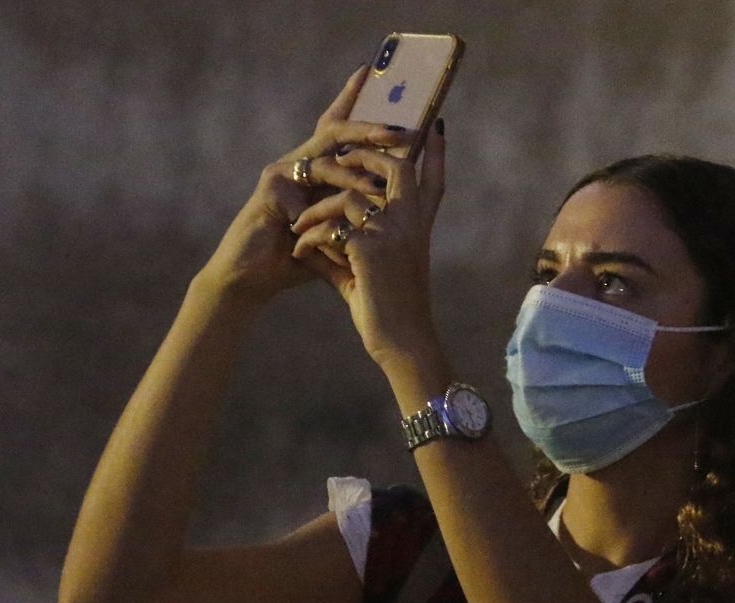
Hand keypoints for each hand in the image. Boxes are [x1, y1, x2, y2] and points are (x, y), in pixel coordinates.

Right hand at [191, 66, 407, 305]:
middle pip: (335, 134)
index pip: (337, 128)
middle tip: (397, 131)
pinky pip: (300, 195)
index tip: (368, 70)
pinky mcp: (268, 193)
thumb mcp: (335, 228)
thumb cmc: (296, 255)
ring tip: (377, 187)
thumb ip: (357, 208)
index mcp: (316, 168)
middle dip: (368, 130)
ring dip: (353, 177)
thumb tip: (398, 193)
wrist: (253, 278)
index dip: (351, 98)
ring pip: (325, 164)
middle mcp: (298, 163)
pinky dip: (316, 213)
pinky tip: (322, 228)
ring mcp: (281, 174)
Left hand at [287, 120, 447, 364]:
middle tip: (339, 157)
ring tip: (298, 229)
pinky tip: (299, 252)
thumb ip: (350, 247)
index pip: (433, 182)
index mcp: (418, 229)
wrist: (402, 343)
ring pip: (349, 196)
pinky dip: (309, 237)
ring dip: (317, 209)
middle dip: (365, 156)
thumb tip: (317, 236)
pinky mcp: (370, 248)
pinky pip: (330, 227)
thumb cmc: (388, 313)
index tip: (435, 126)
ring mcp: (393, 233)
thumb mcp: (371, 272)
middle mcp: (411, 225)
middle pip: (397, 168)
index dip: (435, 154)